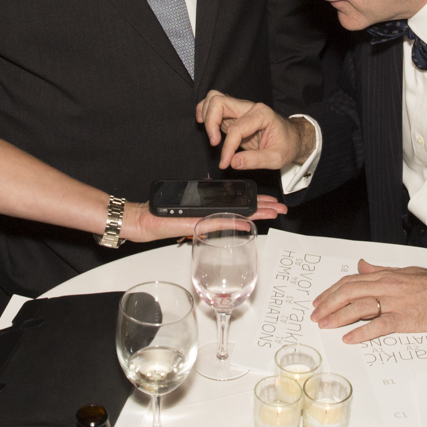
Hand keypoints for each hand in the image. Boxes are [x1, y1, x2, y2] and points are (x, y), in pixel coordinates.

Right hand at [120, 195, 286, 242]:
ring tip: (274, 211)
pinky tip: (249, 223)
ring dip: (257, 211)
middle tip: (282, 207)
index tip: (273, 204)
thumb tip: (230, 213)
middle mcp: (209, 210)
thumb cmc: (162, 219)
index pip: (240, 206)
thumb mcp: (190, 220)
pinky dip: (235, 222)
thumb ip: (210, 218)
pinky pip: (219, 221)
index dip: (258, 204)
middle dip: (265, 207)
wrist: (144, 220)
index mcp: (210, 209)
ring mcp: (203, 214)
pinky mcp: (195, 220)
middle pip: (243, 207)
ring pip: (236, 212)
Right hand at [198, 90, 311, 169]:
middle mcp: (249, 107)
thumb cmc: (286, 145)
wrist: (292, 138)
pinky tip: (204, 123)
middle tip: (213, 143)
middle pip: (220, 102)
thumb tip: (233, 162)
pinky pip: (215, 104)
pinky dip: (205, 111)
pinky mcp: (234, 114)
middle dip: (211, 122)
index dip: (227, 147)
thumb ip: (255, 161)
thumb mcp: (276, 158)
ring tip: (210, 134)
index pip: (236, 128)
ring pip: (215, 99)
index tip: (225, 163)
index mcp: (262, 114)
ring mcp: (241, 108)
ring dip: (207, 114)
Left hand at [310, 261, 426, 342]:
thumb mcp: (406, 272)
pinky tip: (350, 338)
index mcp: (387, 277)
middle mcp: (388, 287)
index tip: (320, 301)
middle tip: (316, 316)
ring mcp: (396, 303)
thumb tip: (362, 266)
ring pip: (359, 307)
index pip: (351, 282)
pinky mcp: (406, 319)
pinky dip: (362, 332)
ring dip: (338, 317)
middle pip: (349, 293)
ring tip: (326, 326)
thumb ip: (382, 271)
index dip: (332, 292)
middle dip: (329, 304)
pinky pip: (379, 325)